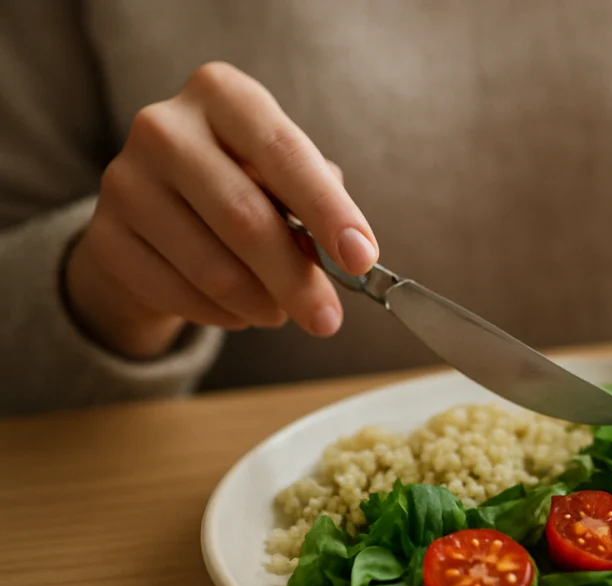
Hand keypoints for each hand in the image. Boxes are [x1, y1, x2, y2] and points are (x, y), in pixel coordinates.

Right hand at [63, 62, 376, 359]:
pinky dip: (223, 315)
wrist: (154, 213)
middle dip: (296, 279)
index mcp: (221, 94)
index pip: (284, 152)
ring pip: (213, 267)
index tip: (362, 258)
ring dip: (262, 304)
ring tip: (281, 311)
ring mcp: (124, 180)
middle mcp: (164, 127)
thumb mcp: (281, 176)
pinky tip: (239, 310)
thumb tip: (346, 253)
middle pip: (245, 217)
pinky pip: (179, 294)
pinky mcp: (104, 237)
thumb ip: (315, 203)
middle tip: (328, 321)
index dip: (328, 211)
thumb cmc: (242, 187)